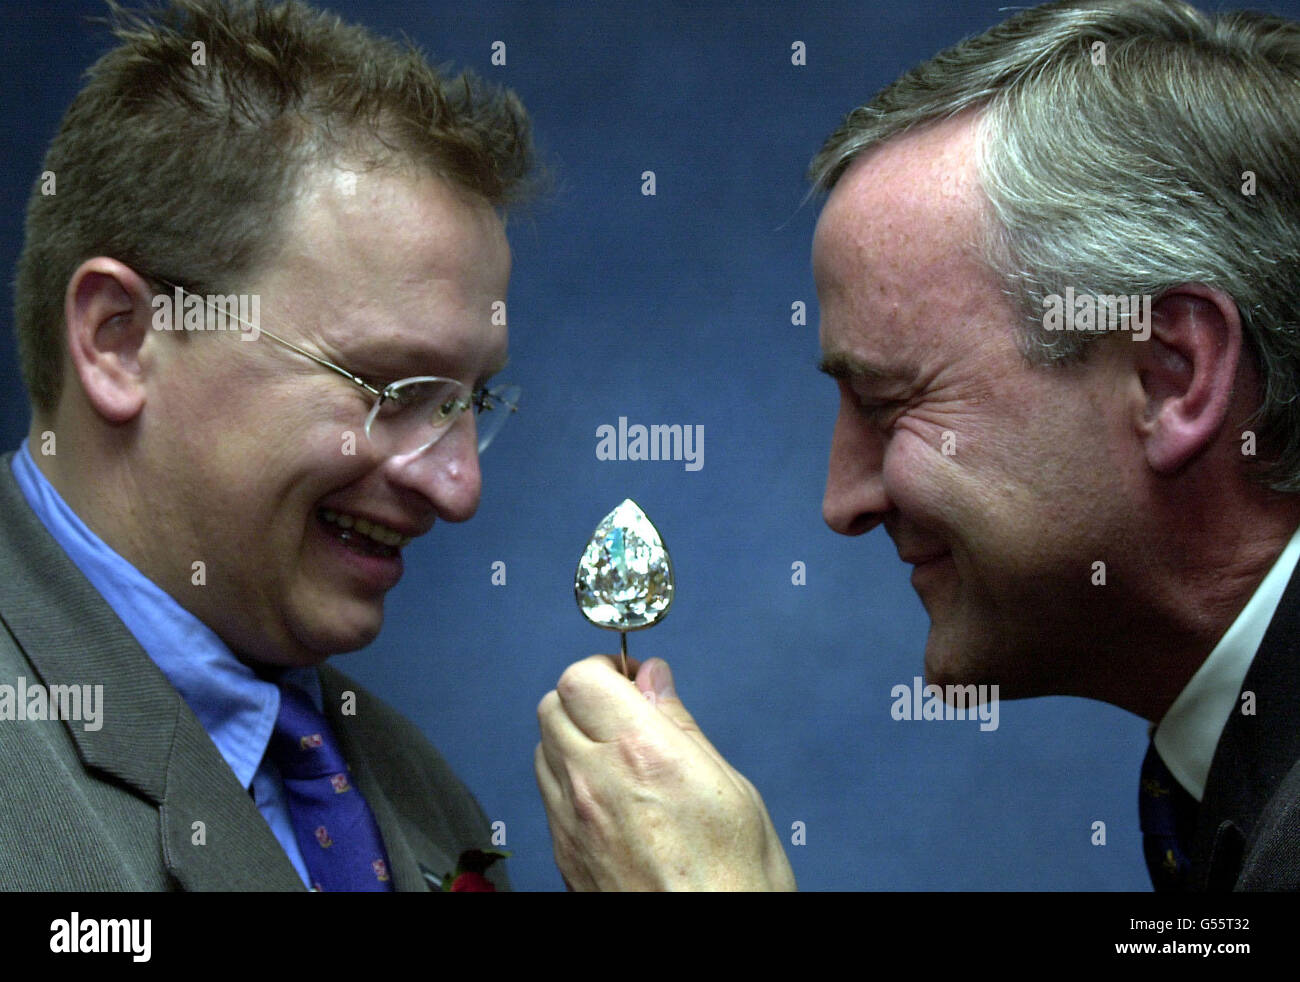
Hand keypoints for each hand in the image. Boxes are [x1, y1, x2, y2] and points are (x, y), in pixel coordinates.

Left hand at [535, 654, 795, 890]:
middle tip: (622, 710)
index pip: (583, 677)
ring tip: (616, 755)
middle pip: (552, 705)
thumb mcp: (730, 788)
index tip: (631, 677)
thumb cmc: (736, 883)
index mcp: (642, 752)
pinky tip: (608, 797)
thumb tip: (654, 680)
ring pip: (542, 748)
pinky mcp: (564, 854)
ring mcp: (571, 821)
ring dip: (571, 737)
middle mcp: (594, 781)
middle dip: (584, 697)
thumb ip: (680, 726)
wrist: (711, 950)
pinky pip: (548, 794)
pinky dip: (568, 779)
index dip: (606, 668)